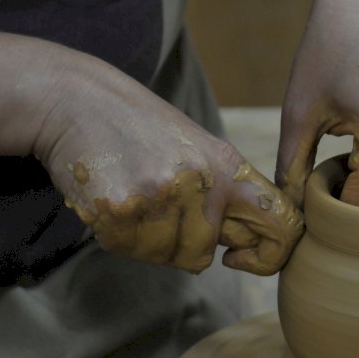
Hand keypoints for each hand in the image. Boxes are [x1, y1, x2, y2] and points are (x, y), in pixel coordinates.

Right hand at [34, 53, 302, 274]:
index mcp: (227, 165)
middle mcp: (199, 182)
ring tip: (131, 194)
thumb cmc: (139, 126)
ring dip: (145, 238)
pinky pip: (128, 249)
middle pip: (203, 255)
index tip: (239, 257)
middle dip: (179, 242)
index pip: (281, 224)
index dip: (269, 255)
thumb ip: (223, 194)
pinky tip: (111, 197)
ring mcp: (159, 197)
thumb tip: (244, 247)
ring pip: (163, 256)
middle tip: (154, 203)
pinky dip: (118, 234)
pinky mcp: (119, 210)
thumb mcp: (196, 147)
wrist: (77, 99)